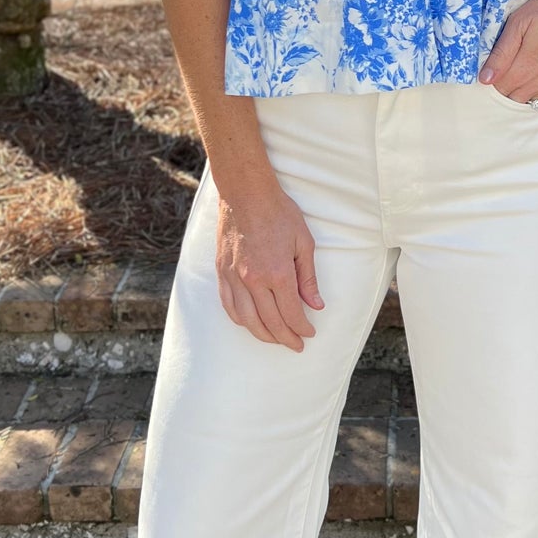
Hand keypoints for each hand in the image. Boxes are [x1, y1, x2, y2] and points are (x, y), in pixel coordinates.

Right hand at [214, 181, 323, 350]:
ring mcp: (234, 277)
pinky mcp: (222, 272)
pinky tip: (250, 324)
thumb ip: (308, 277)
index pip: (292, 313)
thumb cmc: (278, 213)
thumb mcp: (303, 242)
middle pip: (270, 322)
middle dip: (286, 338)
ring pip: (247, 319)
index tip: (309, 333)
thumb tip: (316, 305)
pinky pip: (229, 305)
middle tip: (296, 345)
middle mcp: (254, 279)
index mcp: (278, 272)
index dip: (302, 328)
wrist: (246, 192)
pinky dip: (240, 320)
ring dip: (263, 334)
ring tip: (276, 339)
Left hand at [479, 0, 537, 103]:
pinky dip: (537, 88)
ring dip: (520, 85)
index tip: (498, 53)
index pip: (494, 84)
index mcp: (522, 70)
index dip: (492, 69)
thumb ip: (501, 53)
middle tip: (512, 54)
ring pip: (526, 98)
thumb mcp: (521, 22)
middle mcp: (537, 86)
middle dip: (504, 78)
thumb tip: (484, 78)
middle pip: (508, 94)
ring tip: (526, 60)